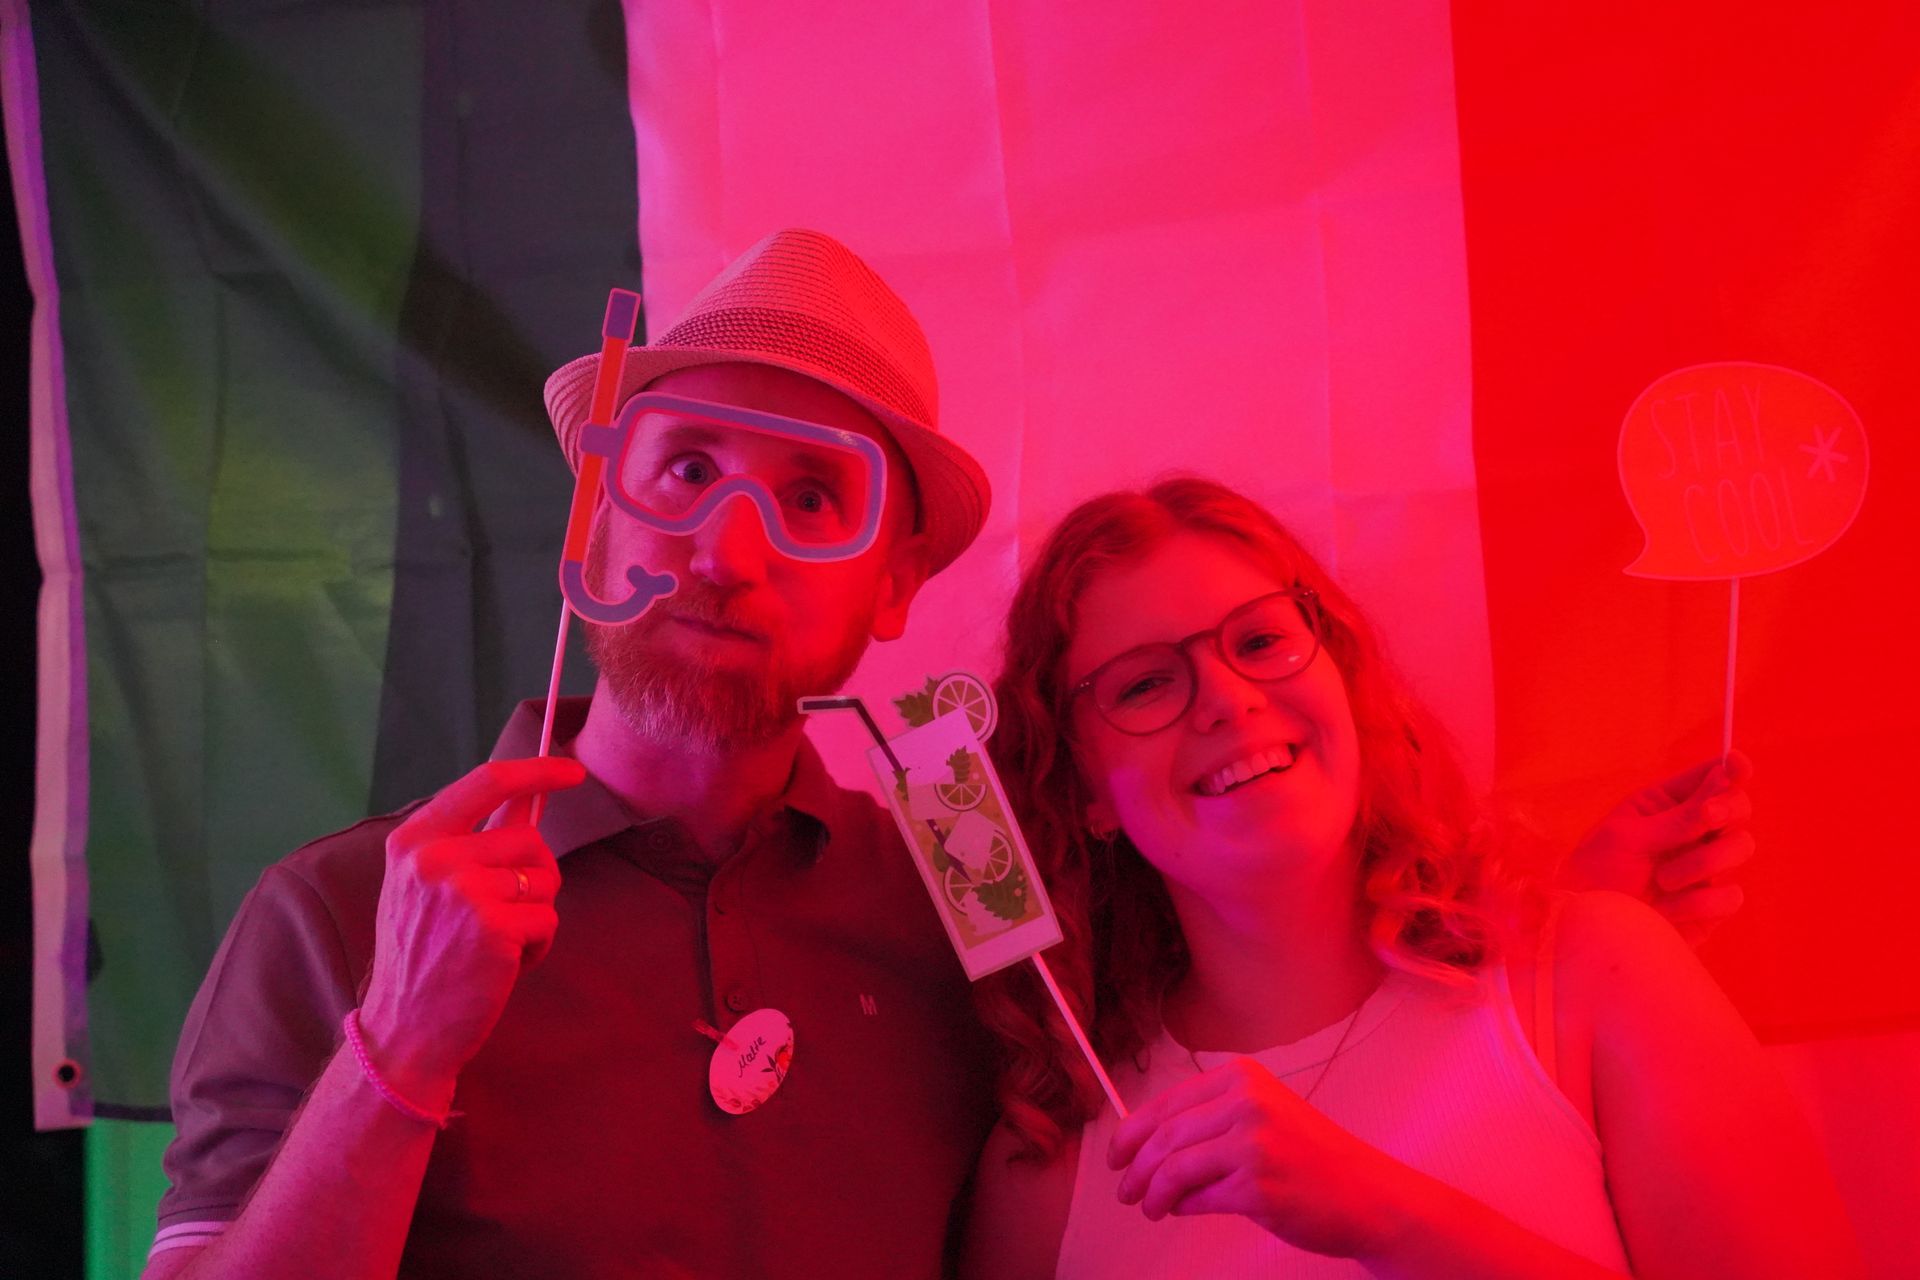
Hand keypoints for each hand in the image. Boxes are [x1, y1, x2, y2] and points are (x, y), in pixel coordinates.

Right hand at [356, 756, 586, 1106]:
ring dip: (533, 915)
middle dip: (535, 875)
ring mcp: (465, 892)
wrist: (403, 1030)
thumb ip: (470, 841)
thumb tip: (528, 799)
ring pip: (544, 880)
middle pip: (530, 838)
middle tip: (504, 914)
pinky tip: (501, 966)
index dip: (538, 771)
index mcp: (414, 840)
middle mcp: (435, 858)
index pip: (488, 782)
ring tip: (493, 943)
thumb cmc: (422, 955)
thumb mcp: (426, 886)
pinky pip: (548, 919)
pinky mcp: (495, 927)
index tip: (573, 771)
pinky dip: (537, 945)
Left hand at [1108, 1057, 1403, 1258]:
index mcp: (1242, 1078)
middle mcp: (1246, 1103)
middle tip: (1125, 1189)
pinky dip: (1181, 1207)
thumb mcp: (1264, 1114)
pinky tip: (1178, 1210)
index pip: (1167, 1102)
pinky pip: (1198, 1199)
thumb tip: (1145, 1142)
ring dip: (1152, 1192)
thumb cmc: (1313, 1158)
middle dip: (1135, 1167)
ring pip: (1174, 1169)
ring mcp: (1253, 1144)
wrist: (1368, 1194)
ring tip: (1148, 1206)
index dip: (1131, 1132)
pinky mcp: (1257, 1186)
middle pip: (1165, 1136)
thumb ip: (1211, 1120)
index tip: (1117, 1153)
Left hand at [1563, 751, 1754, 945]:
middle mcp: (1693, 831)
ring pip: (1741, 847)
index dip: (1733, 768)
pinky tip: (1667, 910)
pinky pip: (1731, 896)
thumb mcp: (1629, 838)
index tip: (1737, 765)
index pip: (1711, 777)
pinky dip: (1699, 903)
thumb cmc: (1596, 873)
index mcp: (1667, 804)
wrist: (1591, 928)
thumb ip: (1678, 817)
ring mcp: (1706, 867)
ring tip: (1663, 880)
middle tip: (1708, 817)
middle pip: (1739, 808)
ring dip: (1703, 862)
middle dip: (1728, 810)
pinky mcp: (1711, 905)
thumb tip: (1723, 782)